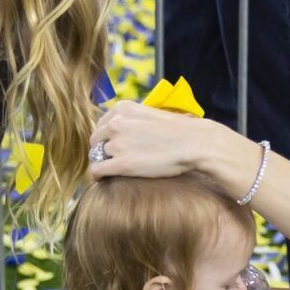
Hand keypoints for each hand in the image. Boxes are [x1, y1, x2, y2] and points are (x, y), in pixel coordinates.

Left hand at [86, 100, 237, 182]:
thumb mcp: (152, 115)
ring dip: (102, 163)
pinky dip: (96, 176)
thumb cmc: (180, 132)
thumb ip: (135, 120)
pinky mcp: (121, 163)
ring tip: (111, 172)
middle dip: (101, 150)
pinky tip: (102, 180)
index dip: (105, 137)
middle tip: (110, 161)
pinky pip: (96, 171)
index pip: (102, 123)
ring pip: (95, 156)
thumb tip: (128, 131)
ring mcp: (117, 143)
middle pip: (95, 140)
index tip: (110, 147)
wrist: (194, 143)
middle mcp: (116, 123)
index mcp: (123, 109)